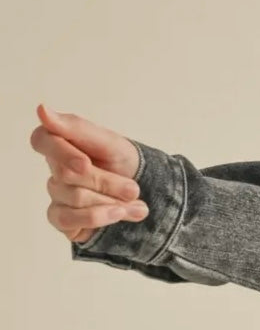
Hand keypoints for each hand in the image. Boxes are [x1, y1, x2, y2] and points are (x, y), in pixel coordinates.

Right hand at [30, 104, 148, 244]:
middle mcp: (55, 170)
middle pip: (68, 174)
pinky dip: (98, 217)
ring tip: (135, 204)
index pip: (41, 140)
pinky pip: (66, 219)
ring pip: (75, 197)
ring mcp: (57, 195)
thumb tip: (41, 110)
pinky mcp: (61, 219)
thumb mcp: (110, 142)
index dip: (62, 153)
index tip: (86, 163)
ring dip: (112, 202)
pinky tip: (118, 214)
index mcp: (62, 144)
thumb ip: (77, 127)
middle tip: (133, 189)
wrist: (147, 195)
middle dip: (107, 182)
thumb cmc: (123, 164)